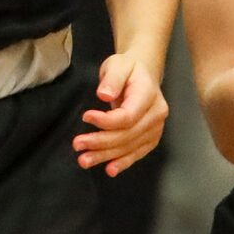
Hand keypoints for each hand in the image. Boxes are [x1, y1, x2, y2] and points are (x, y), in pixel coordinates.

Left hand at [77, 51, 167, 175]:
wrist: (143, 75)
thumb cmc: (128, 69)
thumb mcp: (118, 64)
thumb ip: (112, 78)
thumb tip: (105, 94)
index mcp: (149, 94)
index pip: (128, 116)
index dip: (106, 121)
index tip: (85, 117)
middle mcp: (156, 114)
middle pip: (127, 135)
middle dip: (100, 142)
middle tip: (77, 144)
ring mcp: (156, 128)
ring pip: (130, 147)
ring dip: (106, 156)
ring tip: (84, 160)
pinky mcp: (151, 138)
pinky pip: (137, 153)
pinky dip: (123, 162)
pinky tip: (109, 169)